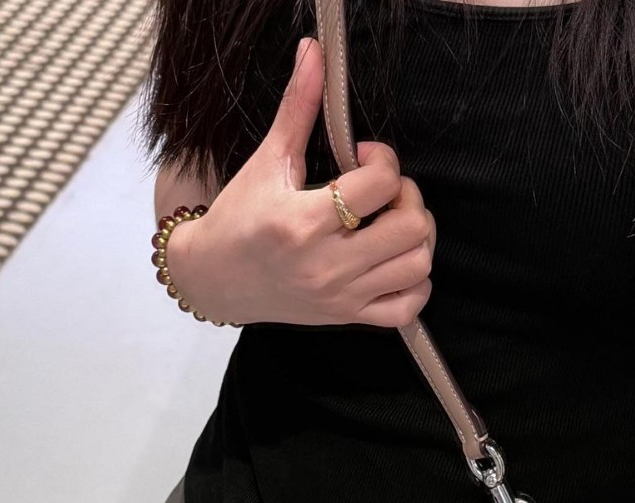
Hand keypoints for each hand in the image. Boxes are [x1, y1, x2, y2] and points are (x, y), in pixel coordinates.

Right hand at [165, 36, 434, 327]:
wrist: (216, 278)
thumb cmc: (240, 218)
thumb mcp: (267, 161)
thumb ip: (299, 108)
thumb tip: (315, 53)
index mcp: (304, 222)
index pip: (379, 184)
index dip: (383, 158)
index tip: (364, 156)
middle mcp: (327, 264)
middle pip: (411, 227)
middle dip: (408, 197)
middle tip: (385, 191)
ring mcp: (342, 296)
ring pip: (418, 265)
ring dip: (417, 237)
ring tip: (392, 222)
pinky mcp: (349, 316)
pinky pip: (408, 308)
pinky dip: (416, 282)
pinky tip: (396, 260)